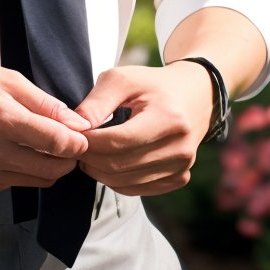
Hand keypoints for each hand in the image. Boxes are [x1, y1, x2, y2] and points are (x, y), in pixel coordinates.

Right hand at [0, 64, 90, 196]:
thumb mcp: (5, 80)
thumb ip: (45, 104)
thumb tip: (78, 125)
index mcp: (3, 120)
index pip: (58, 143)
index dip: (77, 142)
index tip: (81, 137)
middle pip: (52, 170)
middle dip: (67, 159)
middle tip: (66, 145)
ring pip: (35, 180)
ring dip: (45, 166)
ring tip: (37, 145)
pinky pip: (12, 183)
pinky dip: (19, 171)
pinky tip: (6, 152)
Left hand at [72, 62, 214, 196]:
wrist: (194, 96)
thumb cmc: (153, 85)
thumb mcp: (123, 79)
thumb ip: (96, 102)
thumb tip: (75, 128)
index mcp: (169, 119)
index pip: (118, 141)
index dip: (90, 141)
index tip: (75, 134)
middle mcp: (180, 148)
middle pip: (119, 165)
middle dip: (90, 158)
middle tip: (77, 146)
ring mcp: (182, 167)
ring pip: (124, 182)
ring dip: (99, 171)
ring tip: (89, 153)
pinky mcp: (179, 178)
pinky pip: (136, 190)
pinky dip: (115, 180)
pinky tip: (108, 162)